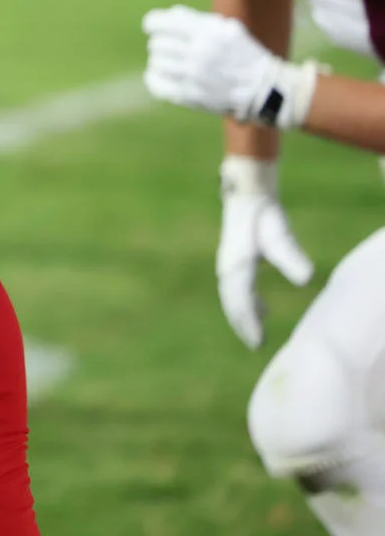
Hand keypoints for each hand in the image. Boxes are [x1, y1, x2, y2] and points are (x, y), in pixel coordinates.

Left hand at [142, 6, 320, 127]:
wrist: (264, 89)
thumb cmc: (244, 55)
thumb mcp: (229, 30)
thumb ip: (199, 20)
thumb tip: (171, 14)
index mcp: (208, 32)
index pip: (162, 23)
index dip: (152, 23)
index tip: (151, 27)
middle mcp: (199, 52)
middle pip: (158, 43)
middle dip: (160, 43)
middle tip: (169, 47)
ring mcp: (194, 75)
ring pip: (156, 62)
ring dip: (160, 60)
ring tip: (169, 62)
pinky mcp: (190, 95)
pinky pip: (157, 84)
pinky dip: (153, 78)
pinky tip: (157, 75)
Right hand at [216, 156, 313, 347]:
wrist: (246, 191)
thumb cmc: (263, 213)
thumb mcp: (279, 234)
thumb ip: (291, 256)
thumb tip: (307, 280)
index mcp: (236, 266)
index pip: (240, 302)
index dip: (248, 324)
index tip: (258, 343)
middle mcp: (228, 268)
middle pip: (232, 303)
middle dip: (242, 324)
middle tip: (255, 344)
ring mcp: (228, 264)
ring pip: (232, 297)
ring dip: (243, 314)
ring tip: (258, 330)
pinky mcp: (234, 259)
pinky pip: (236, 289)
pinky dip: (246, 302)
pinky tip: (262, 307)